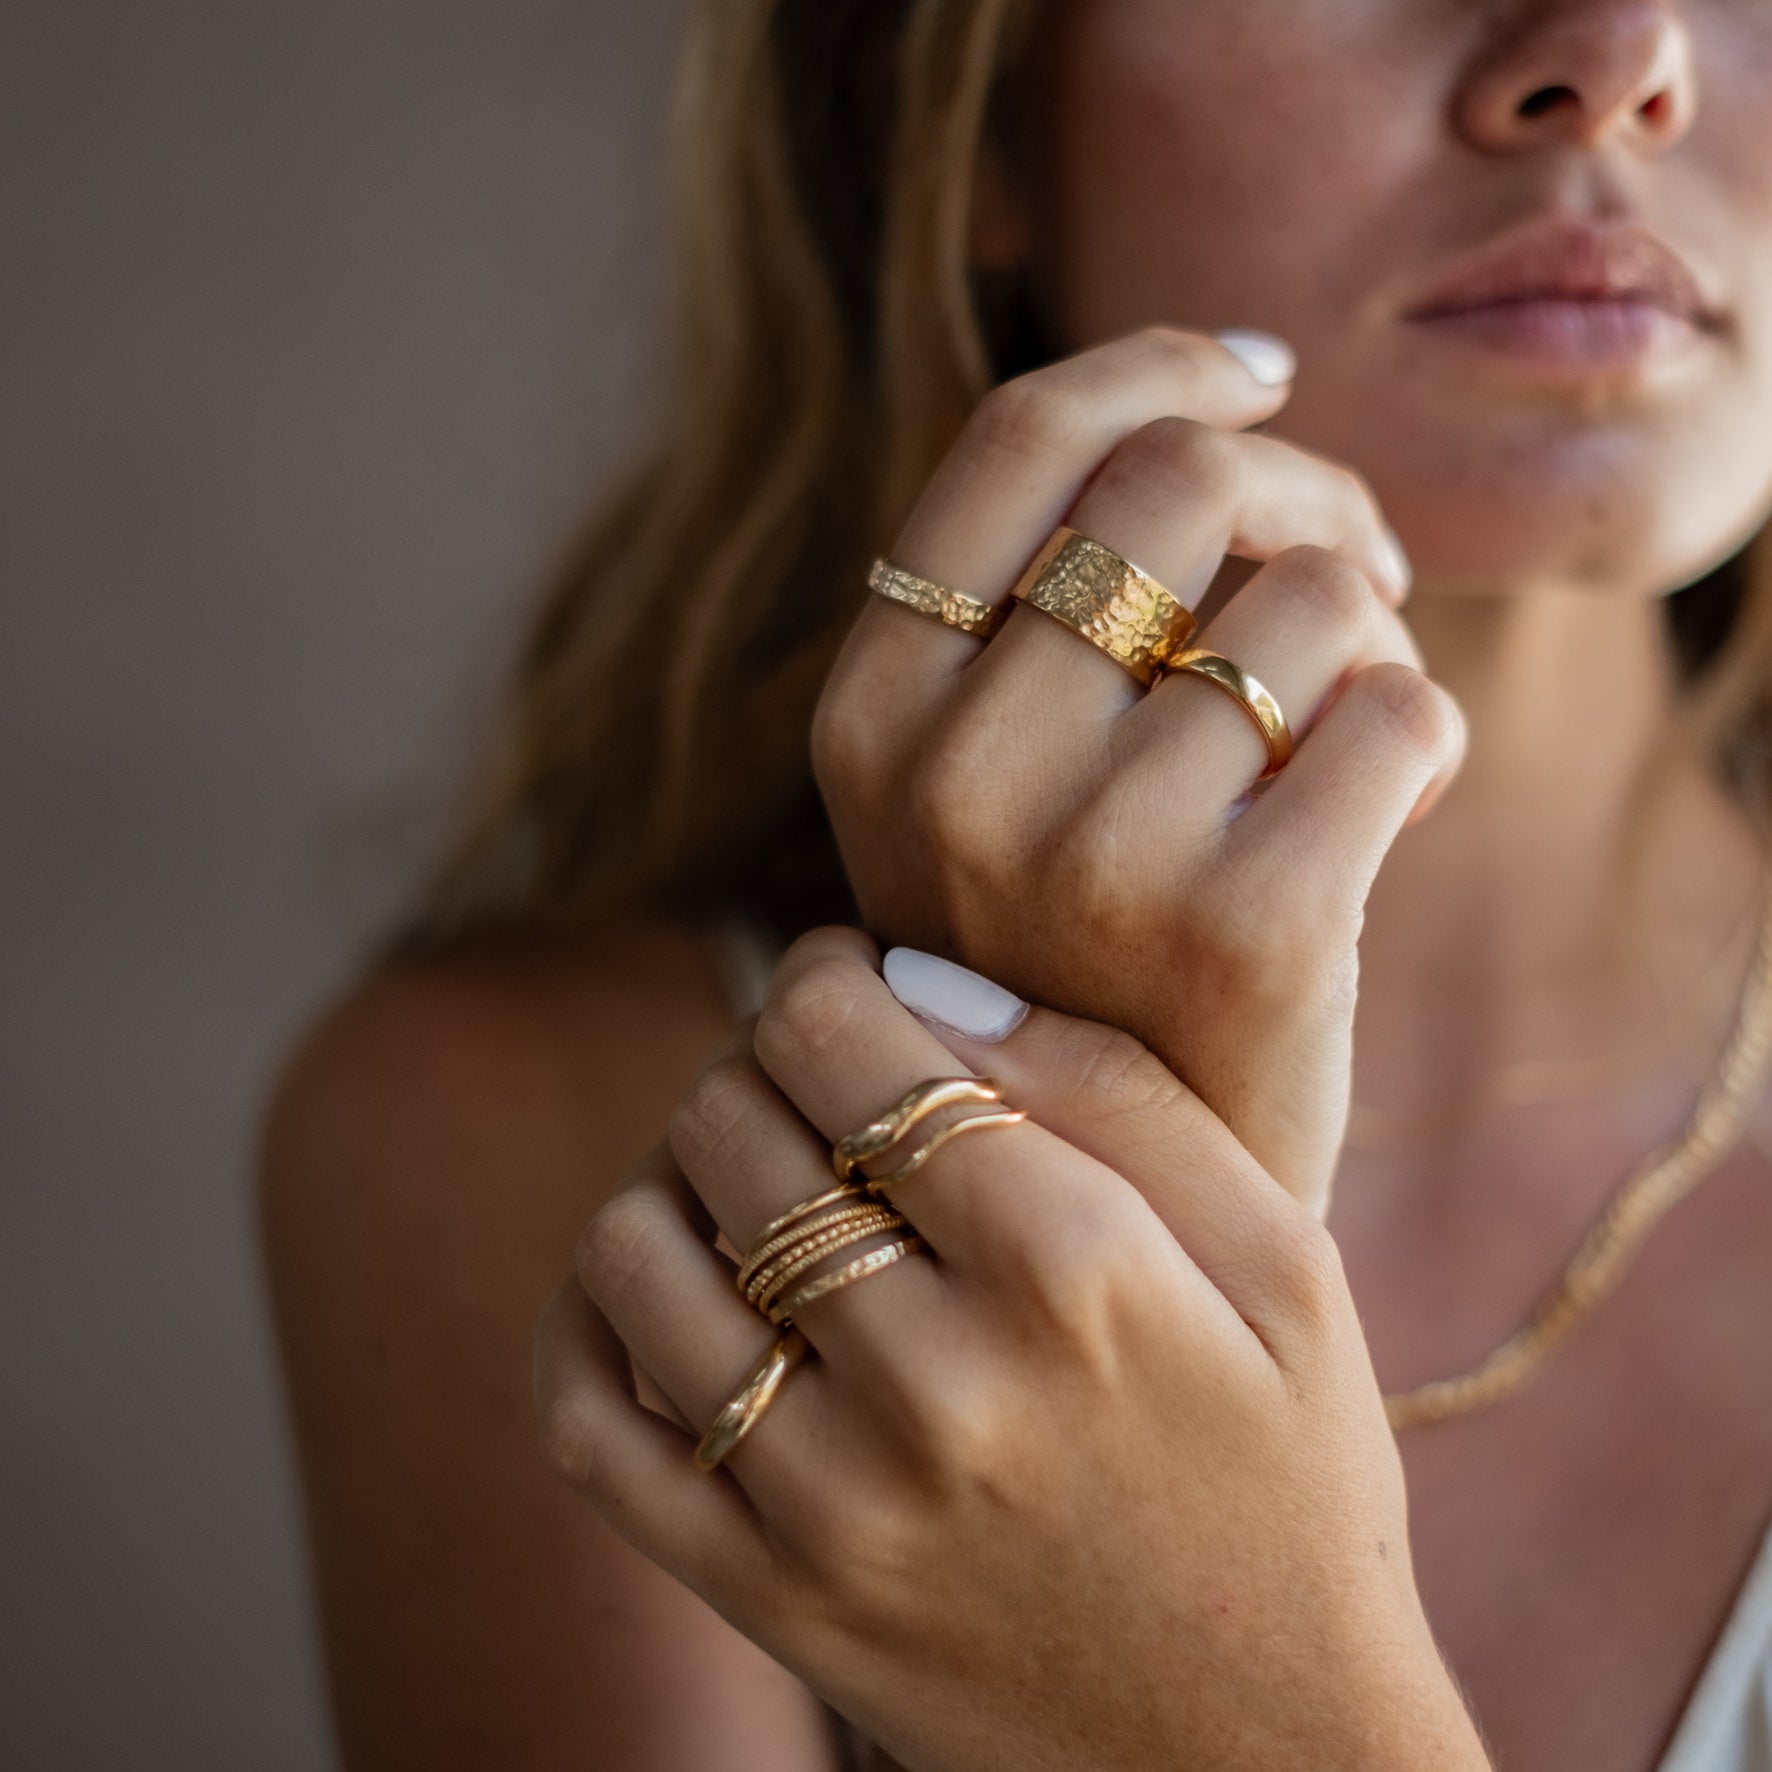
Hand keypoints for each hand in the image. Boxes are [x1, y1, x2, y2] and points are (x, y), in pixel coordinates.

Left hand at [535, 927, 1489, 1771]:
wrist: (1265, 1756)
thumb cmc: (1285, 1477)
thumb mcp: (1280, 1262)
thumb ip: (1113, 1092)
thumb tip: (915, 977)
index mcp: (1078, 1274)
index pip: (847, 1046)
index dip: (820, 975)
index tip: (844, 976)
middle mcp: (939, 1386)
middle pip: (732, 1127)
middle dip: (758, 1060)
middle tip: (814, 1077)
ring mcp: (835, 1506)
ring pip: (637, 1251)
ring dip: (675, 1173)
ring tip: (752, 1179)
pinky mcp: (771, 1599)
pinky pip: (590, 1424)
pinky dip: (589, 1320)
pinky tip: (665, 1285)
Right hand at [811, 325, 1465, 1213]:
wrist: (1113, 1207)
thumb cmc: (1067, 964)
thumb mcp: (978, 794)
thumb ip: (1037, 615)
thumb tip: (1220, 390)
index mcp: (871, 720)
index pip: (1019, 440)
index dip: (1159, 366)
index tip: (1257, 375)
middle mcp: (954, 776)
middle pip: (1180, 477)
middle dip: (1298, 490)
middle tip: (1341, 572)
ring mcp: (1089, 857)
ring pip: (1313, 590)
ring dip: (1364, 635)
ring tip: (1339, 721)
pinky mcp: (1242, 932)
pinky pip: (1396, 709)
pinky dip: (1419, 728)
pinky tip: (1386, 796)